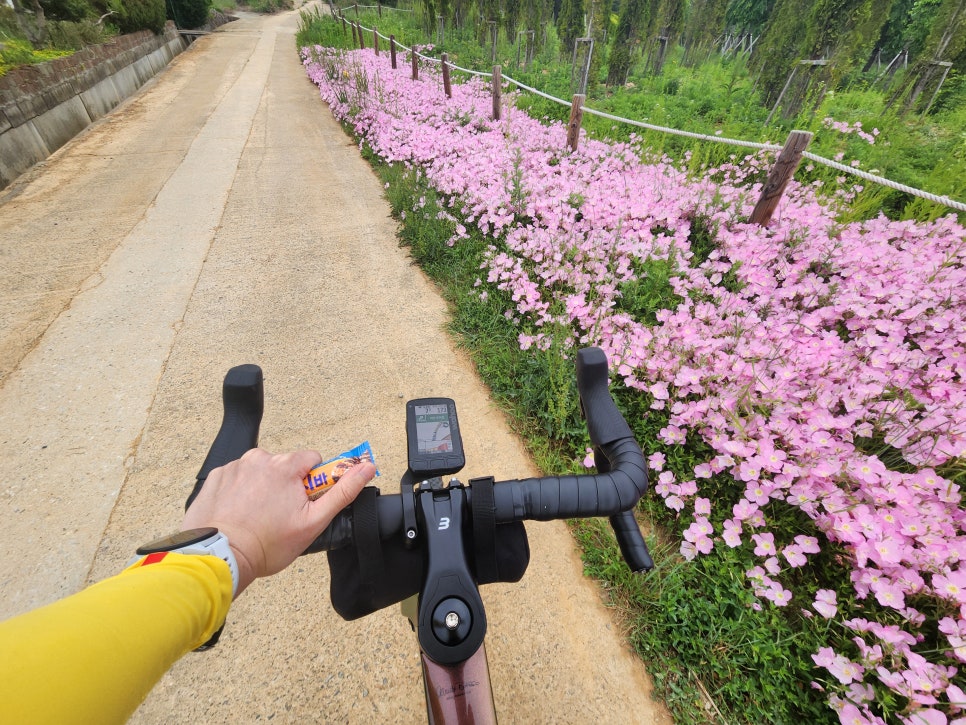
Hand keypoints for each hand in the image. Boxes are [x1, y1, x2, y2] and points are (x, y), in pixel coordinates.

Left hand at [182, 448, 374, 595]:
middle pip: (283, 466)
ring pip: (259, 472)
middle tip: (279, 516)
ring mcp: (234, 467)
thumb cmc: (267, 544)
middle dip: (285, 486)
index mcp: (285, 465)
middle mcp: (258, 459)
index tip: (303, 502)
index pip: (311, 460)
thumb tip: (366, 467)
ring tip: (256, 518)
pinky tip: (238, 514)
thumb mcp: (314, 521)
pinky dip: (238, 493)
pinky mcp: (215, 478)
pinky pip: (235, 479)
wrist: (221, 557)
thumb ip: (342, 491)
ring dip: (261, 488)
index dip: (312, 483)